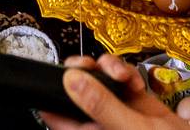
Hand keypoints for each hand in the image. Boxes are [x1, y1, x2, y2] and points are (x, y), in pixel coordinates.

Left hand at [42, 55, 189, 129]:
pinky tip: (136, 83)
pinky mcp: (131, 99)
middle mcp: (96, 120)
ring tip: (122, 75)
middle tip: (92, 65)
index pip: (53, 109)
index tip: (63, 70)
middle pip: (74, 86)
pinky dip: (127, 73)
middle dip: (84, 69)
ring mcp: (114, 108)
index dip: (53, 86)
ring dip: (109, 68)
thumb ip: (101, 105)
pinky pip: (120, 77)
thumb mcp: (129, 128)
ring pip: (97, 77)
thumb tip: (70, 80)